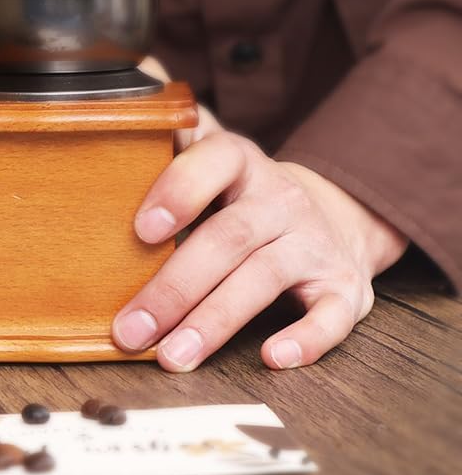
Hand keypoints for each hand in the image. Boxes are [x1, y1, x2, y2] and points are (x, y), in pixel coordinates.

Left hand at [111, 103, 408, 371]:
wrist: (333, 217)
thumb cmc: (246, 199)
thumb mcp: (216, 164)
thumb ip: (175, 146)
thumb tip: (131, 115)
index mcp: (243, 165)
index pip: (216, 161)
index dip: (179, 190)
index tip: (141, 229)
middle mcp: (281, 199)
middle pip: (227, 238)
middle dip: (175, 287)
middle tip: (131, 329)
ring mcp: (314, 243)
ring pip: (263, 279)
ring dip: (214, 322)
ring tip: (173, 356)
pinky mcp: (344, 287)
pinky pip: (330, 316)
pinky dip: (305, 340)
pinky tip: (271, 359)